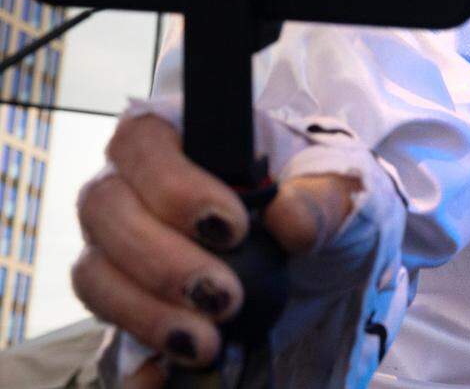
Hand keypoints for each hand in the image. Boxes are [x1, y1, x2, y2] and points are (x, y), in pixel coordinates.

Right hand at [73, 114, 359, 385]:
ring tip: (206, 343)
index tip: (231, 227)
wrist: (330, 261)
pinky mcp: (127, 304)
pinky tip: (162, 377)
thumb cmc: (325, 201)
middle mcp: (138, 184)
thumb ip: (321, 197)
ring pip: (95, 271)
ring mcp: (123, 246)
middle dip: (162, 259)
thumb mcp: (343, 190)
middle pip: (105, 206)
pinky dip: (133, 355)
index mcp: (188, 137)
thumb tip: (287, 220)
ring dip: (145, 311)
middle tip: (224, 296)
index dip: (174, 184)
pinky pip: (105, 332)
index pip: (145, 138)